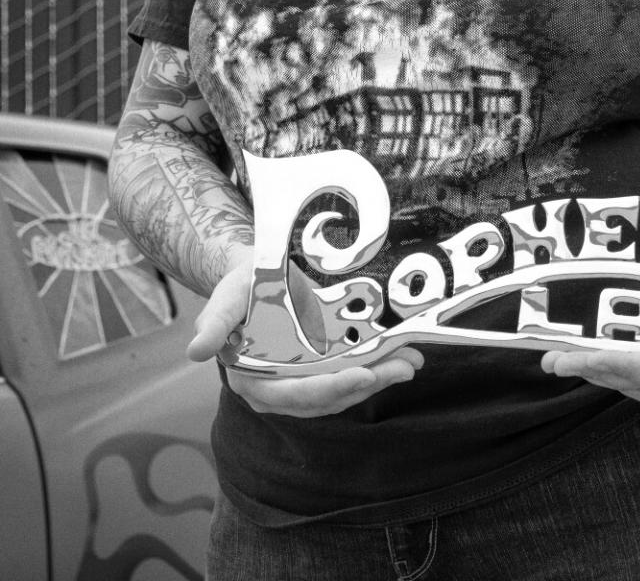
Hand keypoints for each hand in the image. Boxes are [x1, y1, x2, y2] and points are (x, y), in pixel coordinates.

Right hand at [187, 252, 423, 416]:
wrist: (256, 274)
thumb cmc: (240, 285)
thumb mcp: (226, 296)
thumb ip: (214, 323)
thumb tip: (196, 350)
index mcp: (252, 380)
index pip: (293, 394)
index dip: (328, 389)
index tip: (361, 375)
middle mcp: (279, 390)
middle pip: (326, 398)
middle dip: (366, 384)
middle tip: (402, 368)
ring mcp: (303, 383)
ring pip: (344, 390)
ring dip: (380, 378)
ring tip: (411, 362)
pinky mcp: (321, 371)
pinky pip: (350, 376)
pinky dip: (377, 368)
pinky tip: (402, 357)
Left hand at [540, 241, 639, 406]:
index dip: (629, 368)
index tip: (597, 359)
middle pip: (634, 380)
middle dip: (596, 371)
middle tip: (559, 361)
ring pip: (622, 376)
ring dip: (587, 369)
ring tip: (554, 359)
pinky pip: (620, 363)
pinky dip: (594, 360)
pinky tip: (570, 354)